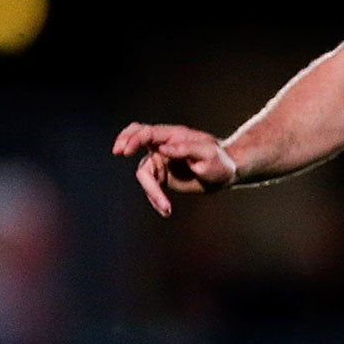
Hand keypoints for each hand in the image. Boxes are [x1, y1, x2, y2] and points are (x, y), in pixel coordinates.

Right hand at [112, 122, 238, 216]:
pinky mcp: (162, 176)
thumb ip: (185, 150)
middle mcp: (163, 146)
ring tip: (165, 207)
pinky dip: (155, 197)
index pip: (147, 133)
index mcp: (173, 136)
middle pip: (136, 138)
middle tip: (118, 151)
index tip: (125, 151)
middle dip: (125, 141)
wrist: (226, 174)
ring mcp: (161, 161)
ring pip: (143, 171)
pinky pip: (151, 185)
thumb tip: (163, 149)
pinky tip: (166, 210)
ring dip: (151, 191)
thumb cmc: (220, 161)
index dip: (134, 139)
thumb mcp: (207, 154)